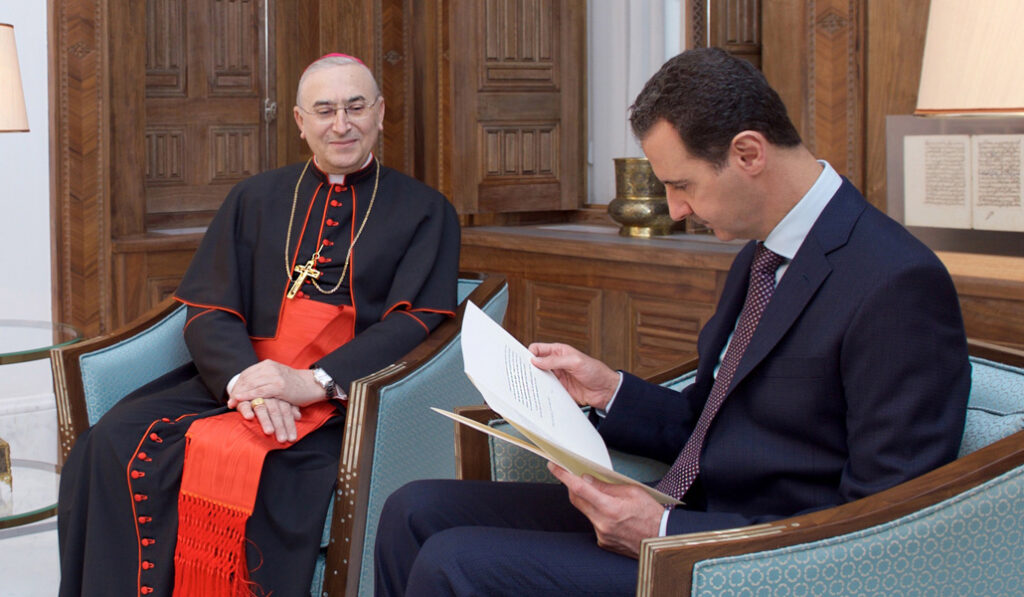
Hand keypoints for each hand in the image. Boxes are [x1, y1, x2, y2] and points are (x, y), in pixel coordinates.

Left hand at [227, 359, 326, 408]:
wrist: (312, 385)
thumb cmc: (295, 384)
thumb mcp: (278, 376)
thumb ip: (265, 378)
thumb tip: (250, 387)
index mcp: (268, 364)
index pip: (247, 373)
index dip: (237, 385)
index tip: (232, 395)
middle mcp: (270, 367)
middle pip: (246, 379)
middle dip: (236, 391)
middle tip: (230, 402)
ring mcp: (274, 376)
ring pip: (250, 385)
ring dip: (239, 395)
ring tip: (233, 404)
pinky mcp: (279, 386)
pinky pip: (259, 391)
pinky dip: (248, 396)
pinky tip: (241, 401)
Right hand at [235, 397, 301, 442]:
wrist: (251, 382)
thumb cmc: (269, 395)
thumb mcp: (281, 400)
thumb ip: (290, 407)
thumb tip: (298, 416)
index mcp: (278, 395)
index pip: (286, 411)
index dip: (289, 425)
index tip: (292, 438)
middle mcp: (268, 395)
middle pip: (275, 411)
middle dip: (279, 426)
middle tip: (282, 439)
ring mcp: (255, 395)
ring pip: (261, 408)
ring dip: (265, 420)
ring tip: (270, 432)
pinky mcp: (242, 398)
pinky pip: (244, 404)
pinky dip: (246, 410)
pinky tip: (249, 417)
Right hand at [529, 343, 619, 409]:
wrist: (605, 391)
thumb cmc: (595, 371)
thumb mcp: (575, 362)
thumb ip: (555, 360)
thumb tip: (536, 360)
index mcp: (559, 351)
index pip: (538, 349)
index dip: (529, 354)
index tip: (523, 362)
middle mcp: (556, 363)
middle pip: (536, 364)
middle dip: (528, 368)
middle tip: (520, 374)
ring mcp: (557, 377)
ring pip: (539, 377)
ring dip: (533, 380)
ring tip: (526, 385)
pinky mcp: (559, 389)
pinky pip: (545, 389)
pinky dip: (540, 391)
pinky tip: (536, 393)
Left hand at [548, 461, 662, 557]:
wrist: (662, 540)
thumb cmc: (652, 515)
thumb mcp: (633, 492)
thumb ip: (607, 486)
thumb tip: (587, 479)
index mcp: (610, 508)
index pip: (580, 488)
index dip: (564, 476)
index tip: (554, 466)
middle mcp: (602, 524)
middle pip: (577, 500)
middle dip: (574, 487)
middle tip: (576, 477)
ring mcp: (601, 535)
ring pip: (586, 512)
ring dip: (591, 502)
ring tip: (608, 500)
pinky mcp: (603, 543)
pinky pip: (594, 524)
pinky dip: (599, 516)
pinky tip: (614, 516)